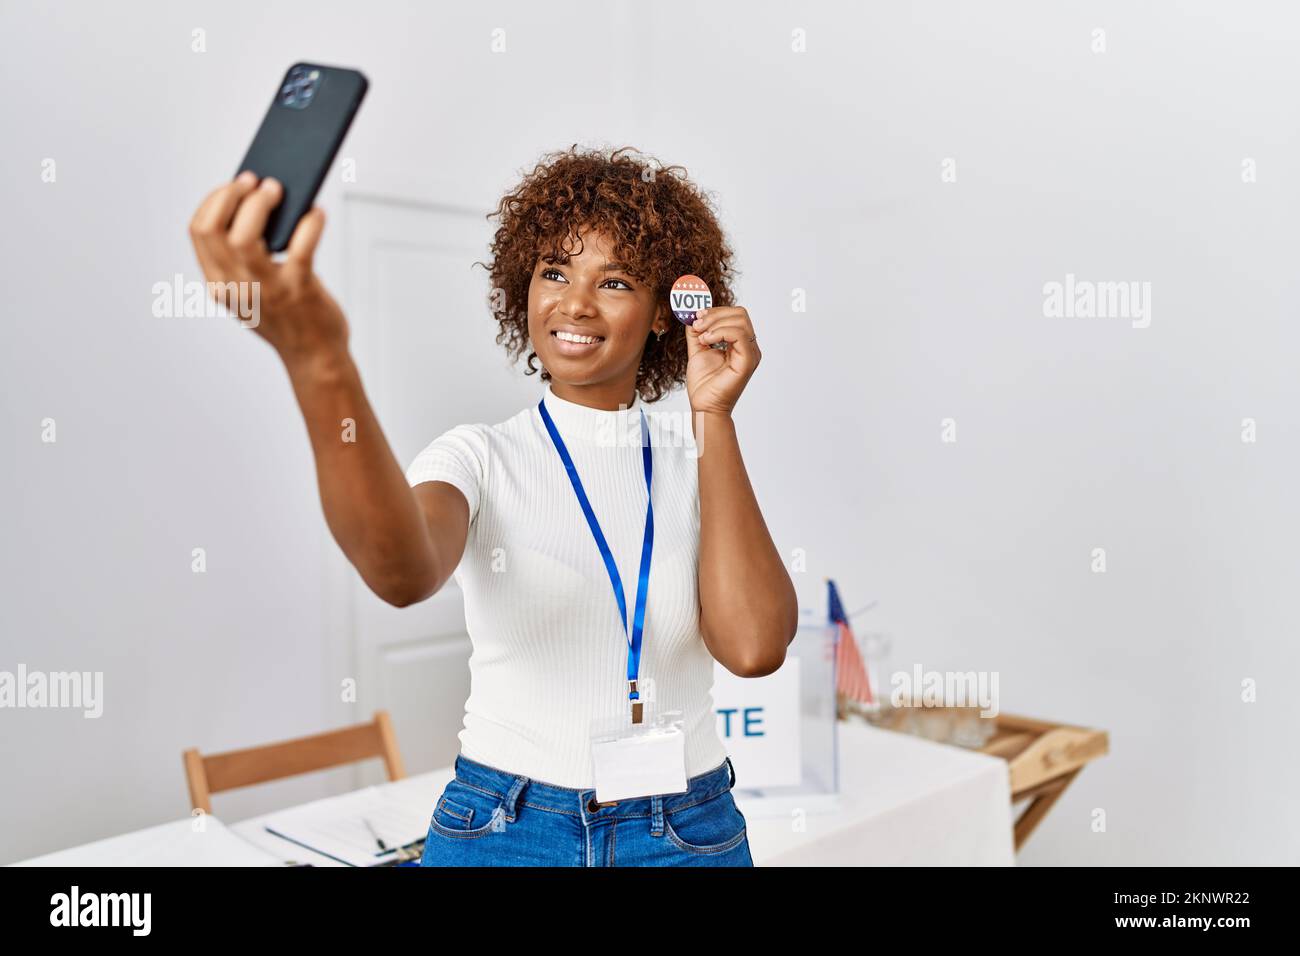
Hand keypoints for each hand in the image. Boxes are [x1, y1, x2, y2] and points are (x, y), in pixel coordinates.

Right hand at [188, 172, 348, 368]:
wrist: (316, 358)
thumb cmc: (288, 317)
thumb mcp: (254, 291)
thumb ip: (248, 258)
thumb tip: (261, 201)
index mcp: (219, 285)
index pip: (199, 231)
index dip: (214, 200)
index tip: (234, 185)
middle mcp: (235, 288)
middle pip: (216, 228)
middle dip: (233, 195)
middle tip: (256, 181)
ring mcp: (266, 290)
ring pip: (245, 236)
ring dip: (260, 204)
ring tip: (278, 189)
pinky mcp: (299, 290)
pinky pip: (301, 246)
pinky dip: (310, 223)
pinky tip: (317, 213)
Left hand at [684, 305, 760, 415]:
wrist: (704, 405)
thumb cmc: (704, 383)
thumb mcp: (698, 350)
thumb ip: (697, 332)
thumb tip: (693, 315)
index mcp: (740, 343)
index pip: (735, 315)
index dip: (715, 311)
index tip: (696, 316)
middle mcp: (749, 347)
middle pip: (740, 314)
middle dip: (715, 314)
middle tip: (697, 324)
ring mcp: (750, 354)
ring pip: (740, 321)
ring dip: (715, 323)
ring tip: (701, 337)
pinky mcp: (747, 361)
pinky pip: (739, 335)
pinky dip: (720, 333)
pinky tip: (706, 341)